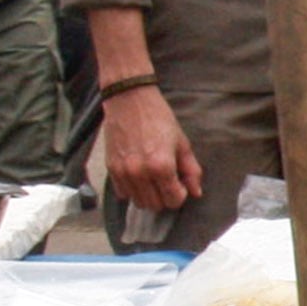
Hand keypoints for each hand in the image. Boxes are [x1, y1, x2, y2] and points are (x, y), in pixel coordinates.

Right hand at [99, 85, 203, 213]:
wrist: (129, 100)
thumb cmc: (158, 118)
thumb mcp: (182, 143)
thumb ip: (191, 170)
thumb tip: (196, 192)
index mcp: (161, 166)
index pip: (173, 201)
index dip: (180, 195)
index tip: (180, 185)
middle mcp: (140, 173)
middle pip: (155, 205)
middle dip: (165, 197)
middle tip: (168, 182)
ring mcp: (123, 172)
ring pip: (138, 202)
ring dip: (149, 196)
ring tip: (154, 180)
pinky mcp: (110, 168)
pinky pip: (123, 193)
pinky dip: (133, 190)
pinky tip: (139, 176)